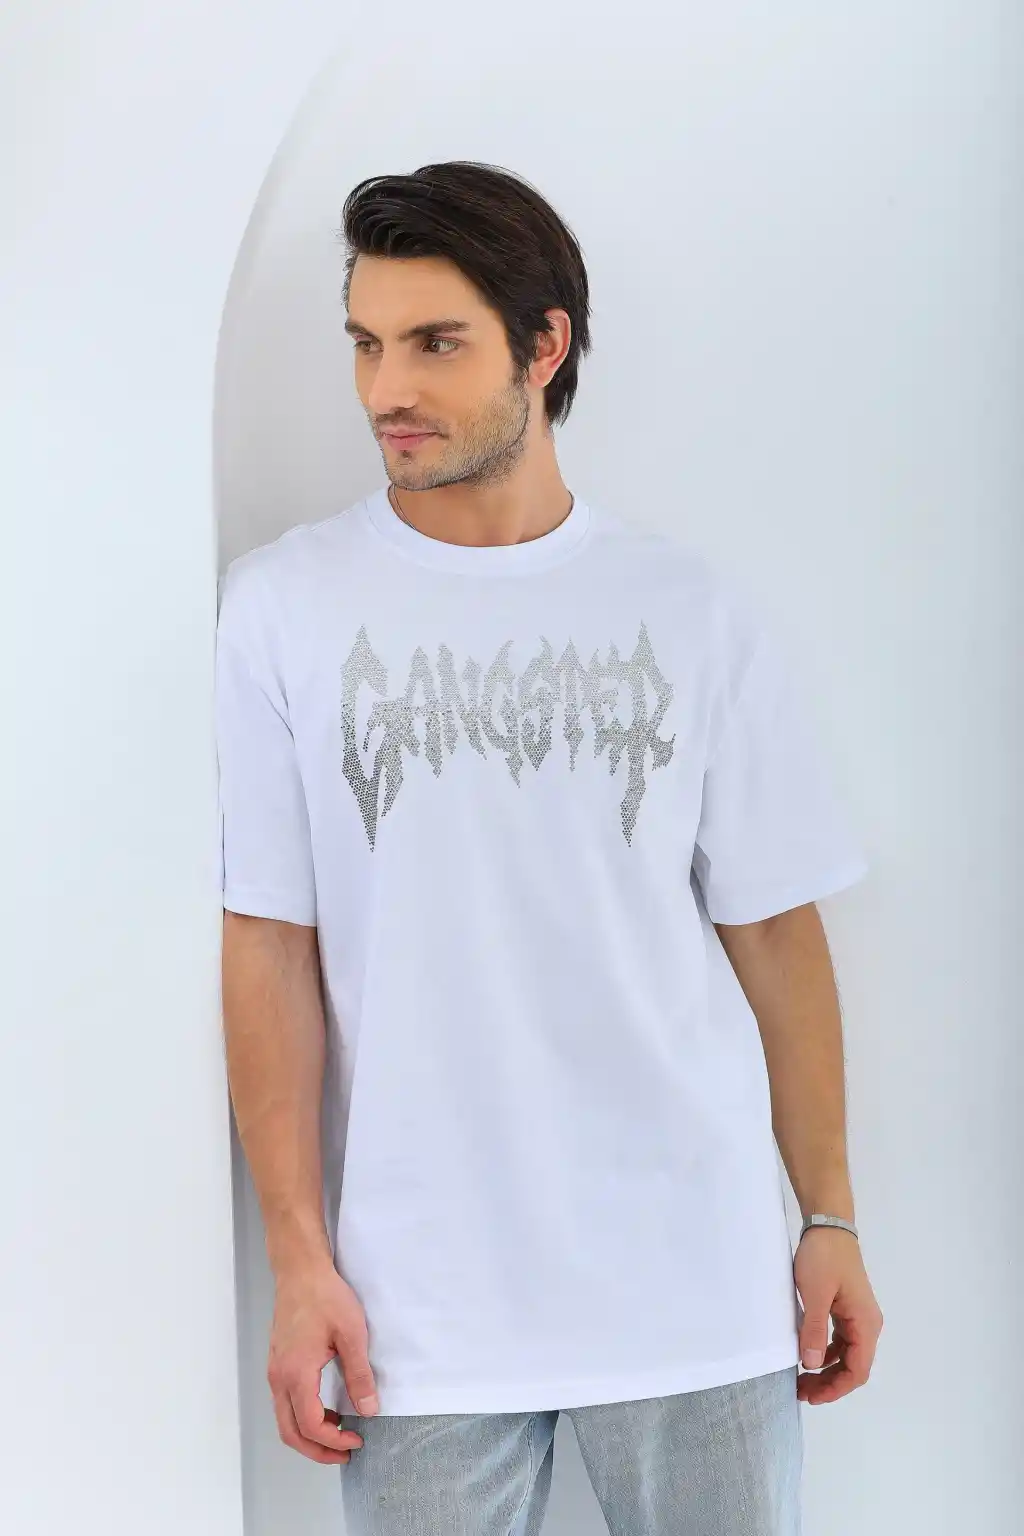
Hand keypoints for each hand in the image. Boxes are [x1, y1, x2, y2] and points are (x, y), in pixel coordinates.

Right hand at [267, 1260, 378, 1463]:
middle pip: (290, 1432)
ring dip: (309, 1434)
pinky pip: (285, 1403)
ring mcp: (274, 1370)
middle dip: (317, 1450)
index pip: (310, 1425)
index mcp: (296, 1374)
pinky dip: (302, 1416)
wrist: (300, 1271)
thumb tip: (368, 1410)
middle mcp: (279, 1378)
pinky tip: (326, 1408)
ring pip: (284, 1419)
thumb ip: (360, 1375)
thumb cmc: (325, 1296)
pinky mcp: (277, 1363)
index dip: (333, 1441)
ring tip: (338, 1432)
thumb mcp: (352, 1334)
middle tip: (345, 1452)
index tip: (356, 1440)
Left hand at [793, 1228, 882, 1404]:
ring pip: (846, 1354)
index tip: (812, 1396)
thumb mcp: (815, 1294)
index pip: (857, 1369)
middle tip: (802, 1391)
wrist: (829, 1225)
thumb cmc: (824, 1258)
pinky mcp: (847, 1308)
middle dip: (830, 1383)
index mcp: (865, 1323)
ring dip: (827, 1369)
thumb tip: (812, 1365)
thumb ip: (814, 1330)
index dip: (836, 1388)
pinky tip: (809, 1355)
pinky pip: (840, 1340)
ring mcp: (858, 1316)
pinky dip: (826, 1352)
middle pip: (853, 1365)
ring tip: (802, 1379)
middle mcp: (867, 1323)